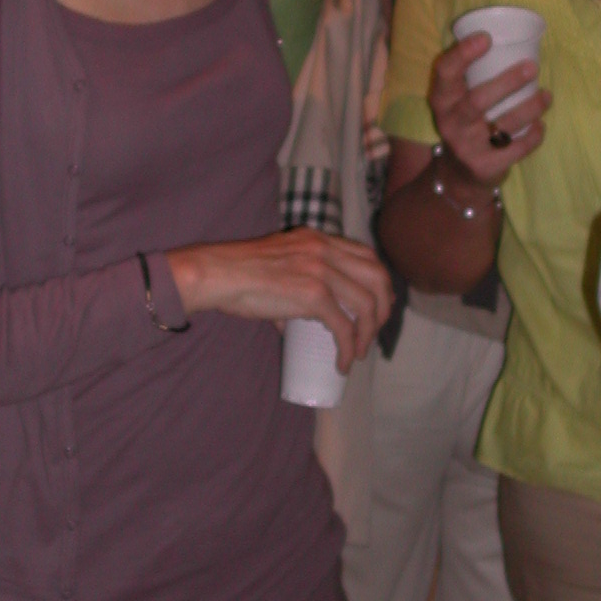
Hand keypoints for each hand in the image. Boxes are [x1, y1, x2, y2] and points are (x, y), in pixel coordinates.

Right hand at [167, 229, 393, 370]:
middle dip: (384, 307)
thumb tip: (292, 320)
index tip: (376, 305)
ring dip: (369, 333)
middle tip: (375, 330)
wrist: (216, 274)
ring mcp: (321, 270)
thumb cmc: (236, 274)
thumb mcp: (275, 264)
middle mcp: (324, 249)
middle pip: (377, 276)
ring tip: (360, 352)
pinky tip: (343, 363)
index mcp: (317, 238)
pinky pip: (344, 327)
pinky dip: (349, 348)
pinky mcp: (312, 294)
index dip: (378, 282)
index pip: (366, 254)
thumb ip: (291, 283)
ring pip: (367, 303)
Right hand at [429, 33, 548, 182]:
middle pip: (477, 100)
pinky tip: (541, 124)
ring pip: (503, 126)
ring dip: (530, 108)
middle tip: (533, 67)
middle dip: (508, 82)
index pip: (445, 72)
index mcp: (442, 100)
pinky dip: (533, 136)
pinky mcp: (485, 167)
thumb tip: (515, 43)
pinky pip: (516, 149)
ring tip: (546, 96)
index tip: (487, 38)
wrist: (459, 176)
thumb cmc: (466, 124)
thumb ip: (472, 78)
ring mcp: (467, 148)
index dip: (463, 53)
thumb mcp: (457, 102)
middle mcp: (450, 123)